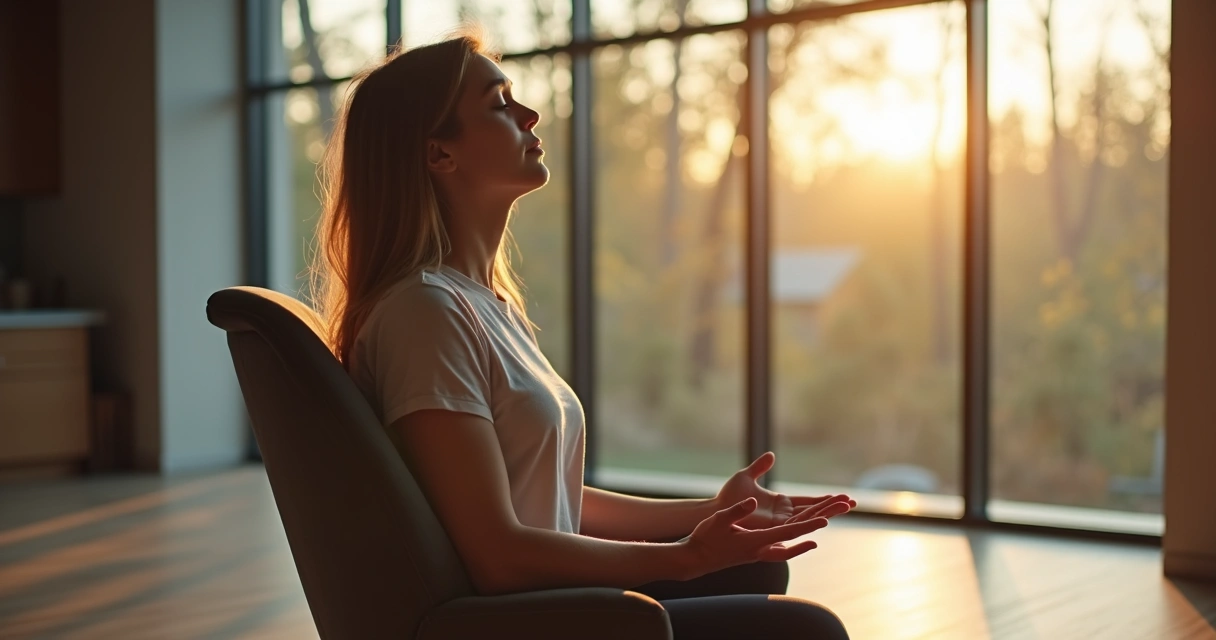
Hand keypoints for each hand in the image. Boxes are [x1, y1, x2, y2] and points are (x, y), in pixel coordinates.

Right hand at [678, 497, 828, 580]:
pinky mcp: (755, 553)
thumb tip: (754, 500)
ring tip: (825, 524)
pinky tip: (804, 542)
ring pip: (791, 545)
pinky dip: (797, 545)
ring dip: (808, 534)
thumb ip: (737, 511)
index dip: (807, 525)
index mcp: (755, 541)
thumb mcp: (719, 520)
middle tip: (834, 515)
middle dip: (814, 526)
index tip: (825, 520)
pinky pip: (783, 550)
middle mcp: (762, 550)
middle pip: (795, 538)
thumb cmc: (705, 538)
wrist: (696, 559)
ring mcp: (759, 553)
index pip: (788, 532)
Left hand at [713, 452, 856, 529]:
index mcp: (781, 503)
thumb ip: (760, 466)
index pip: (808, 502)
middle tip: (854, 502)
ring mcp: (780, 523)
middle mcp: (784, 515)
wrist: (717, 510)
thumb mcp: (746, 476)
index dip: (825, 500)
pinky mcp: (774, 529)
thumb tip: (770, 454)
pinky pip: (797, 526)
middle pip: (814, 511)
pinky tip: (826, 519)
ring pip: (809, 517)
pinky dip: (812, 521)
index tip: (843, 496)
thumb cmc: (729, 496)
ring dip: (828, 512)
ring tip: (847, 506)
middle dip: (834, 506)